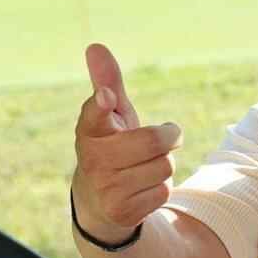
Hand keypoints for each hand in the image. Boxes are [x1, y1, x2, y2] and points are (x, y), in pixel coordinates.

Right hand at [72, 43, 182, 240]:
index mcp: (88, 131)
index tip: (106, 97)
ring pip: (165, 166)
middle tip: (165, 138)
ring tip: (144, 168)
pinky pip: (164, 191)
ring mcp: (106, 188)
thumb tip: (95, 46)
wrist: (99, 204)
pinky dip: (161, 188)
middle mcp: (93, 159)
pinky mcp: (123, 211)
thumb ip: (107, 83)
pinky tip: (142, 190)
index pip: (93, 115)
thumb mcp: (110, 117)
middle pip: (153, 140)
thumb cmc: (111, 148)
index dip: (101, 105)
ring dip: (164, 165)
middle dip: (169, 137)